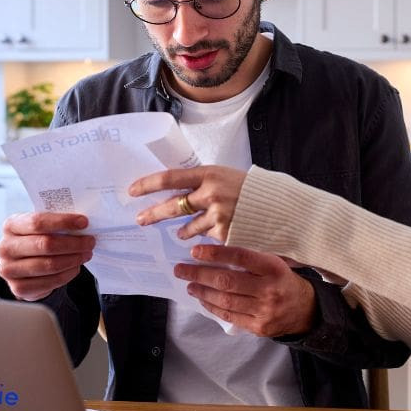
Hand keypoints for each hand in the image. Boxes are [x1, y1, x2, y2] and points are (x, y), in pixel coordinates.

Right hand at [0, 212, 94, 300]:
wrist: (22, 267)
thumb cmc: (36, 241)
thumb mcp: (41, 228)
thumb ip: (56, 224)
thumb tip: (82, 224)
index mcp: (10, 226)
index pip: (38, 222)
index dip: (63, 222)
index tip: (84, 222)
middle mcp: (5, 248)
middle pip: (46, 244)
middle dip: (73, 243)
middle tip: (90, 242)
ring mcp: (9, 270)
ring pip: (50, 265)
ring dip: (74, 259)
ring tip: (86, 254)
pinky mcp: (19, 288)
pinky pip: (51, 281)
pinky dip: (68, 274)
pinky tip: (75, 267)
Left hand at [129, 166, 246, 241]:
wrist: (278, 206)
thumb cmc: (249, 189)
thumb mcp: (224, 176)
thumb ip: (201, 182)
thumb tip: (175, 190)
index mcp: (209, 174)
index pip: (170, 178)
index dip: (148, 184)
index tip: (133, 191)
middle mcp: (211, 194)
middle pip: (172, 206)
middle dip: (153, 214)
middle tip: (141, 219)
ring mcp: (217, 215)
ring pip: (188, 227)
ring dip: (183, 231)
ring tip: (180, 233)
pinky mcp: (224, 233)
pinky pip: (206, 237)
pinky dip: (206, 236)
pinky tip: (211, 234)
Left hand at [174, 245, 316, 336]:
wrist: (307, 310)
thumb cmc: (285, 281)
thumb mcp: (275, 263)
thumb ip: (252, 259)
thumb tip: (216, 251)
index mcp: (274, 268)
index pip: (240, 258)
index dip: (215, 254)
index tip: (195, 251)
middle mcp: (269, 290)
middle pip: (227, 281)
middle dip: (199, 274)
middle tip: (181, 270)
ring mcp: (264, 311)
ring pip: (225, 301)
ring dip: (203, 292)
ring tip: (190, 285)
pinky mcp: (259, 327)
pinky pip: (230, 316)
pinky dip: (213, 307)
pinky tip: (203, 300)